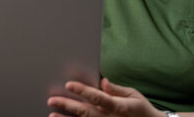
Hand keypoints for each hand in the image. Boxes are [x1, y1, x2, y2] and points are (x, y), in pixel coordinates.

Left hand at [47, 78, 165, 116]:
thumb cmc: (141, 109)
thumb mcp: (133, 95)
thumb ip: (117, 89)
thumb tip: (103, 81)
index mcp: (119, 106)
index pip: (97, 97)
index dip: (83, 91)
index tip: (68, 84)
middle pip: (86, 112)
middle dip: (68, 105)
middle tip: (52, 100)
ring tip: (52, 114)